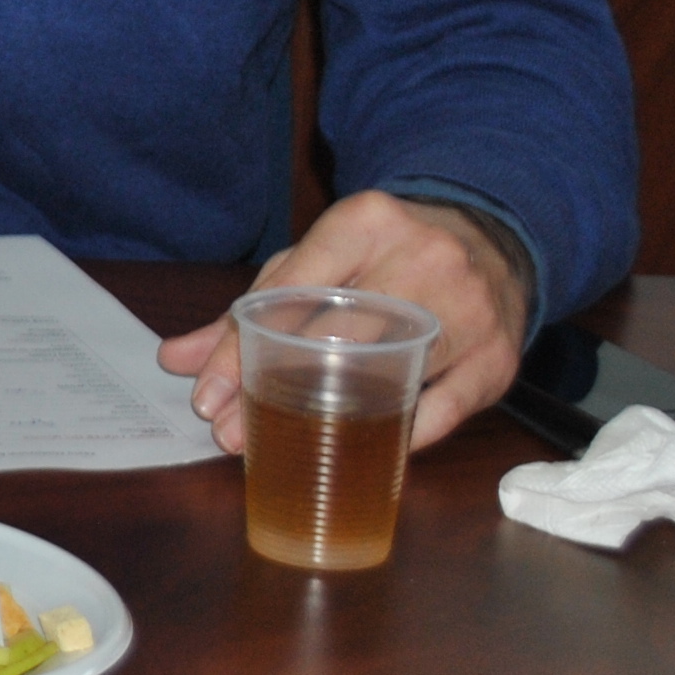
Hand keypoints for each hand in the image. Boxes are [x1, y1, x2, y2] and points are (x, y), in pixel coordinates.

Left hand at [156, 190, 532, 452]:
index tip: (206, 394)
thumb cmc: (386, 253)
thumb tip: (175, 359)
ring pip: (388, 375)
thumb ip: (252, 308)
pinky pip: (444, 412)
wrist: (493, 236)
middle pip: (334, 337)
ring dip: (331, 422)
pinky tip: (362, 451)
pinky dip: (400, 435)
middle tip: (230, 433)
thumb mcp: (320, 261)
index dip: (240, 348)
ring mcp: (469, 310)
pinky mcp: (499, 359)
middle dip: (274, 390)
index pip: (289, 290)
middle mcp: (423, 260)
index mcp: (366, 223)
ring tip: (282, 446)